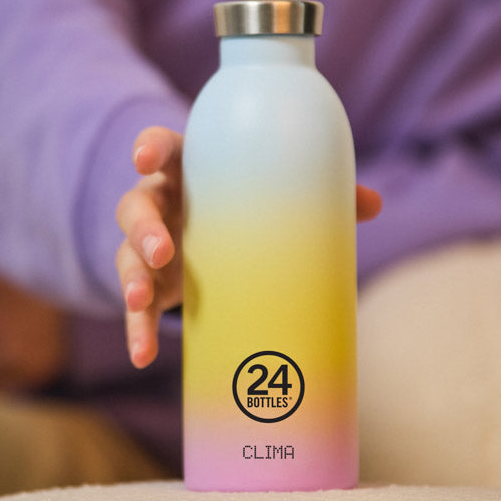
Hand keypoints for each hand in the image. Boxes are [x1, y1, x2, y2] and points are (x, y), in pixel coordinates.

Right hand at [116, 126, 381, 368]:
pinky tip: (142, 353)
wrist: (213, 235)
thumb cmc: (244, 203)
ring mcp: (148, 245)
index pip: (164, 149)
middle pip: (136, 206)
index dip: (151, 147)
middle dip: (143, 227)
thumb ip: (318, 195)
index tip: (145, 155)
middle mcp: (159, 203)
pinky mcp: (149, 283)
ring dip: (131, 277)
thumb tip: (374, 204)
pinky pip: (135, 306)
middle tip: (161, 248)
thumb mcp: (272, 194)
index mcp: (188, 171)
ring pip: (126, 255)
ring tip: (141, 298)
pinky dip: (136, 329)